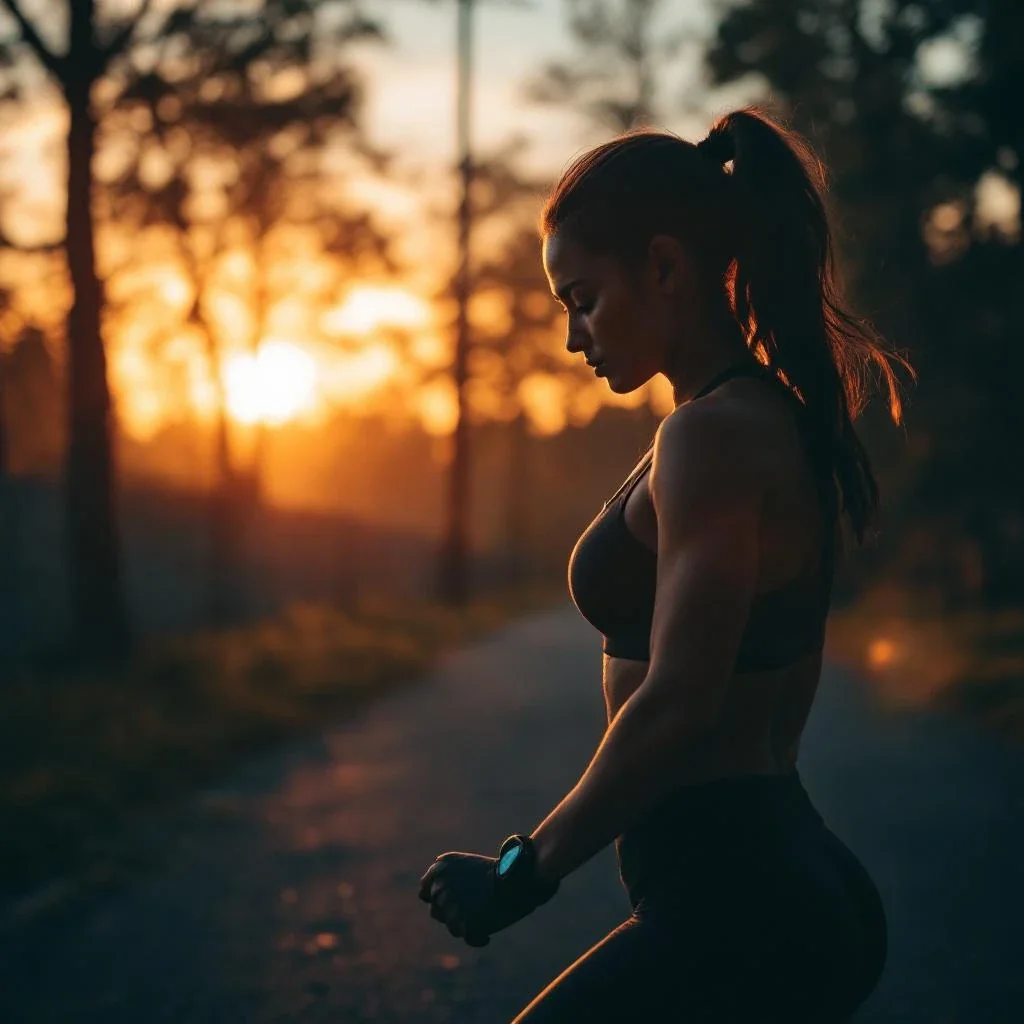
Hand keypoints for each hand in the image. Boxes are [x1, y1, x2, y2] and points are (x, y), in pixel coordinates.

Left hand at [418, 849, 557, 947]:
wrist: (516, 880)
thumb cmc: (497, 872)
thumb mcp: (466, 865)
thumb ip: (447, 879)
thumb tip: (431, 896)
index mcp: (440, 868)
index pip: (425, 891)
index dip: (437, 899)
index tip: (451, 902)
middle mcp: (439, 886)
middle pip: (437, 911)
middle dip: (453, 912)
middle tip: (475, 906)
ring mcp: (448, 906)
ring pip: (451, 925)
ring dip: (465, 924)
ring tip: (484, 916)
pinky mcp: (461, 924)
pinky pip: (467, 936)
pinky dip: (477, 937)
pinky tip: (487, 933)